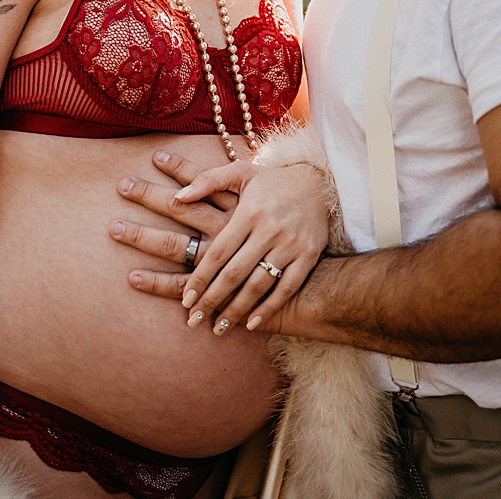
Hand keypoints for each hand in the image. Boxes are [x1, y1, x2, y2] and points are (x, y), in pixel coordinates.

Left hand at [112, 150, 329, 334]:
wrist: (322, 184)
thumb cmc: (272, 181)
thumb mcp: (239, 172)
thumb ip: (207, 180)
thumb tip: (178, 196)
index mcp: (248, 213)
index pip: (218, 252)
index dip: (201, 278)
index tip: (186, 299)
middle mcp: (269, 231)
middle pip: (235, 274)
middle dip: (212, 300)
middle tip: (194, 321)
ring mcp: (291, 246)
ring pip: (259, 286)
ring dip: (237, 310)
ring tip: (218, 329)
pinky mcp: (309, 257)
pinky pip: (287, 288)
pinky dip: (269, 308)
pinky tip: (251, 324)